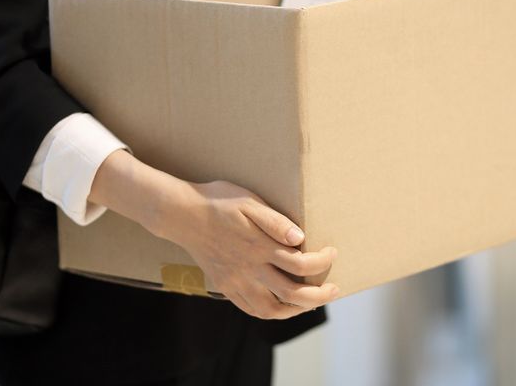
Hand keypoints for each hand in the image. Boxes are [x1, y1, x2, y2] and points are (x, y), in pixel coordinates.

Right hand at [87, 152, 339, 319]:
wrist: (181, 214)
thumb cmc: (219, 202)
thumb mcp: (249, 202)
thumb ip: (275, 222)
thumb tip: (300, 237)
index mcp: (260, 246)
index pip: (300, 264)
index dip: (322, 262)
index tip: (331, 253)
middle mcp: (249, 269)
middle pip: (292, 294)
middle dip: (319, 295)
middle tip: (334, 289)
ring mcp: (236, 282)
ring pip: (272, 309)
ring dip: (296, 310)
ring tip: (311, 303)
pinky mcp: (225, 286)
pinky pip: (251, 310)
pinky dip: (271, 313)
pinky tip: (281, 307)